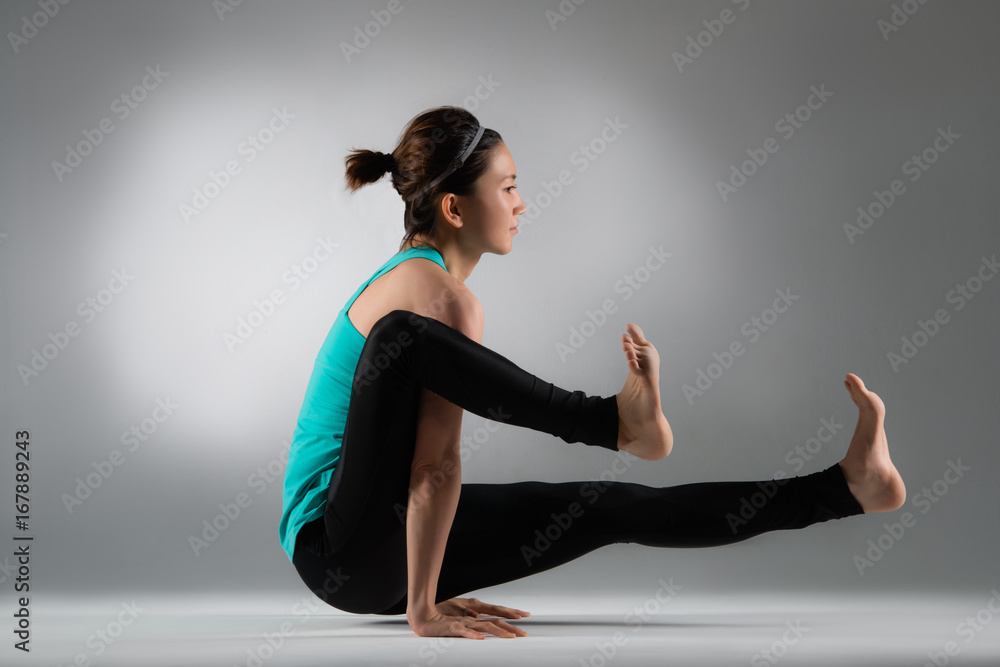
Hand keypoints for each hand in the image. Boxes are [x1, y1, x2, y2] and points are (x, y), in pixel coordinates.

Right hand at [408, 598, 529, 638]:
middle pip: (494, 620)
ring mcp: (463, 622)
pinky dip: (474, 635)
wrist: (421, 616)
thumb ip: (470, 618)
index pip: (495, 612)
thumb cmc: (439, 616)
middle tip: (525, 633)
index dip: (510, 613)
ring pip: (484, 626)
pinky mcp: (452, 628)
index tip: (524, 615)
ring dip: (498, 631)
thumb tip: (479, 619)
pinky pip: (465, 632)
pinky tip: (482, 639)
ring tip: (511, 637)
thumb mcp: (459, 618)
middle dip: (511, 627)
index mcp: (473, 611)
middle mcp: (471, 615)